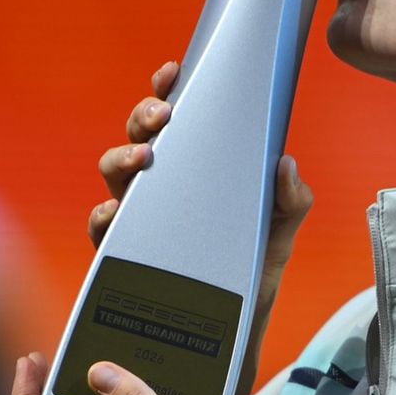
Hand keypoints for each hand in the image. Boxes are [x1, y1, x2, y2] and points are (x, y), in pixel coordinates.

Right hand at [87, 60, 314, 394]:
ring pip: (113, 174)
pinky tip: (118, 212)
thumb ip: (291, 197)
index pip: (176, 119)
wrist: (239, 323)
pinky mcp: (126, 253)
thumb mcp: (282, 227)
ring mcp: (140, 217)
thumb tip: (285, 163)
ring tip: (144, 159)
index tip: (174, 71)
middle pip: (138, 137)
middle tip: (164, 115)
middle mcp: (162, 186)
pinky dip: (106, 216)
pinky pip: (104, 228)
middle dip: (144, 117)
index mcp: (195, 167)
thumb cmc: (256, 265)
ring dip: (121, 158)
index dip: (167, 89)